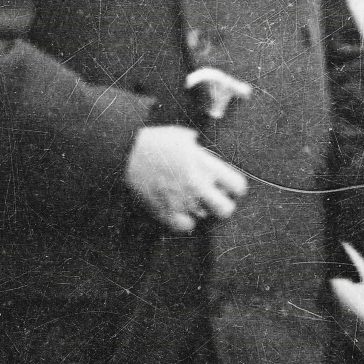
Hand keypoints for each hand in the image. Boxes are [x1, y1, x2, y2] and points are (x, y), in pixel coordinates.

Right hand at [126, 125, 247, 232]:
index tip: (228, 187)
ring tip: (188, 198)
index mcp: (205, 164)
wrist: (126, 153)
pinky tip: (179, 209)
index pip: (238, 186)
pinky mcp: (165, 213)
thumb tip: (204, 152)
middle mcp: (197, 185)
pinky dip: (184, 220)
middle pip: (226, 210)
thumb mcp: (182, 136)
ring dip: (200, 209)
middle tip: (213, 199)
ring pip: (205, 217)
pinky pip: (186, 226)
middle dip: (222, 205)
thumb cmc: (154, 141)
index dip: (235, 188)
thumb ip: (199, 148)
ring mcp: (181, 201)